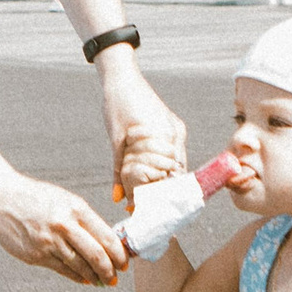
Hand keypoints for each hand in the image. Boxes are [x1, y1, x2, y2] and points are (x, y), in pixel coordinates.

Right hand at [0, 170, 129, 286]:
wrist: (0, 198)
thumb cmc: (36, 198)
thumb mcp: (64, 200)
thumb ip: (84, 219)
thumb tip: (107, 242)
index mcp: (75, 208)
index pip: (106, 236)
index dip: (119, 254)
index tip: (124, 263)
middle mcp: (63, 225)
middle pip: (96, 255)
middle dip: (110, 271)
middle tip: (115, 278)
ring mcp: (49, 242)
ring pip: (80, 266)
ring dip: (94, 277)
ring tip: (101, 281)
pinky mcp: (36, 255)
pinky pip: (62, 270)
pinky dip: (76, 277)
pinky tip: (84, 279)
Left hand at [99, 55, 187, 200]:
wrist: (121, 77)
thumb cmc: (117, 105)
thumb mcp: (116, 141)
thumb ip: (120, 171)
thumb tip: (119, 200)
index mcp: (165, 137)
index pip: (171, 176)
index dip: (161, 197)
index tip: (150, 213)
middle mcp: (175, 135)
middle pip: (176, 174)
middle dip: (162, 194)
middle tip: (148, 212)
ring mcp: (175, 130)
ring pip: (175, 165)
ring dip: (163, 182)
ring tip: (147, 202)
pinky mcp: (171, 126)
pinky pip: (172, 153)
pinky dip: (162, 167)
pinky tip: (152, 178)